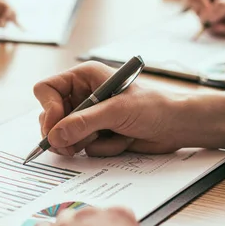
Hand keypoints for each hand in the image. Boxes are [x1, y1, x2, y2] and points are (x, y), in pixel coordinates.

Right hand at [33, 61, 187, 156]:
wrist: (177, 125)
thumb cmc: (154, 106)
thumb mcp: (117, 111)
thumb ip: (84, 123)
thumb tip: (55, 135)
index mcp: (84, 77)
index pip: (47, 90)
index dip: (48, 110)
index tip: (56, 129)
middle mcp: (83, 94)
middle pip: (51, 116)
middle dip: (63, 133)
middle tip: (71, 148)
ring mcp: (89, 116)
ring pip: (66, 135)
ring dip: (86, 143)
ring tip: (109, 138)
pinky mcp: (97, 134)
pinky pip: (83, 147)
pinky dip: (102, 149)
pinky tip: (121, 141)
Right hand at [187, 0, 224, 35]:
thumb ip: (221, 7)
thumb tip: (205, 17)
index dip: (201, 7)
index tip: (213, 13)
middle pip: (196, 11)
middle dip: (210, 21)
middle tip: (224, 24)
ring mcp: (216, 9)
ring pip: (204, 23)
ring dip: (219, 28)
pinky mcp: (221, 21)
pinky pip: (213, 30)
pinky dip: (224, 32)